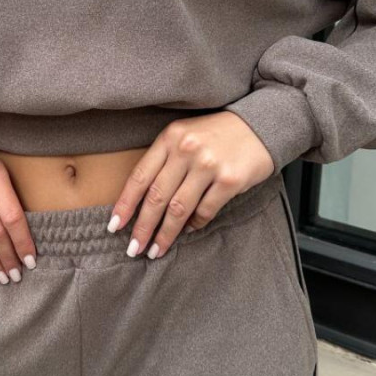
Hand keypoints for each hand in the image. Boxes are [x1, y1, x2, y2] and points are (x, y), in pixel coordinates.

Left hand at [107, 111, 274, 259]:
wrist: (260, 125)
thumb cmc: (216, 135)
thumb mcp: (184, 136)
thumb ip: (165, 161)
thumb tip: (142, 202)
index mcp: (170, 137)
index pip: (140, 176)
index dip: (125, 204)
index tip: (114, 226)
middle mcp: (186, 149)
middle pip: (156, 197)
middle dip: (142, 227)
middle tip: (133, 248)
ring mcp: (209, 164)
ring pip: (179, 208)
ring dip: (165, 234)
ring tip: (156, 250)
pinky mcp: (230, 179)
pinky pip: (205, 211)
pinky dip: (195, 225)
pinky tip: (189, 231)